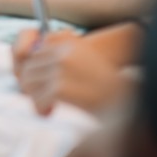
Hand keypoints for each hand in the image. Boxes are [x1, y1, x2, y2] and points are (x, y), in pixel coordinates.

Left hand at [13, 29, 129, 115]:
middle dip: (33, 85)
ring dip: (35, 97)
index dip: (35, 70)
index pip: (36, 53)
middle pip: (29, 68)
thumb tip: (29, 63)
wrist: (127, 104)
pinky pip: (37, 99)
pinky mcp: (60, 88)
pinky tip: (50, 112)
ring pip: (29, 82)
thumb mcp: (85, 61)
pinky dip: (41, 108)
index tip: (43, 84)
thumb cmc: (106, 87)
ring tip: (46, 106)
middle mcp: (63, 53)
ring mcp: (61, 69)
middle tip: (43, 98)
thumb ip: (61, 58)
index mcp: (69, 44)